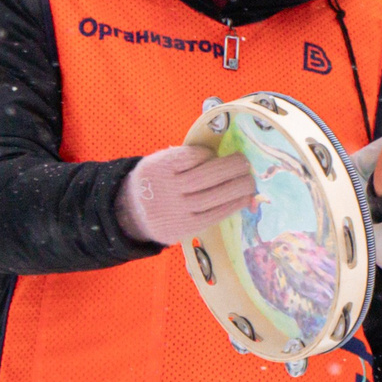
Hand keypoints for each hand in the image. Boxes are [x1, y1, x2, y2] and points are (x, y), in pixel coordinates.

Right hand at [114, 145, 254, 245]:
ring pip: (212, 197)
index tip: (215, 154)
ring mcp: (175, 210)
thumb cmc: (155, 181)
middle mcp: (166, 189)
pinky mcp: (184, 227)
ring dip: (236, 188)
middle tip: (246, 162)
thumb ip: (182, 158)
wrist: (131, 213)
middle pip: (204, 177)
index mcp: (159, 167)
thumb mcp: (158, 163)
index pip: (189, 157)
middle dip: (230, 168)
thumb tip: (221, 155)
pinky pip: (212, 215)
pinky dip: (231, 206)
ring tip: (250, 180)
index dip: (207, 154)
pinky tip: (243, 198)